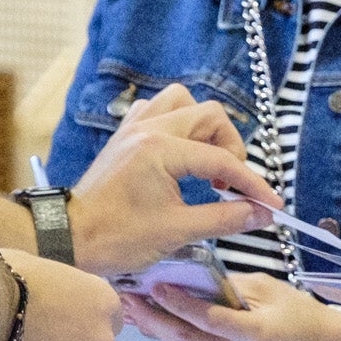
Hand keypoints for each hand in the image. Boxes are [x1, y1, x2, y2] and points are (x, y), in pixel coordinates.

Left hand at [69, 84, 281, 275]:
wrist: (69, 237)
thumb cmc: (115, 237)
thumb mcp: (177, 231)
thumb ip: (225, 218)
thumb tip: (261, 214)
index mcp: (161, 149)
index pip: (222, 160)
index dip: (252, 184)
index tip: (271, 204)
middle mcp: (148, 129)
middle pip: (210, 116)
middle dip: (230, 148)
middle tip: (229, 183)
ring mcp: (135, 129)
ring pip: (183, 103)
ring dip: (204, 129)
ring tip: (207, 163)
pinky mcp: (126, 136)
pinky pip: (157, 111)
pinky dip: (176, 126)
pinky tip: (179, 154)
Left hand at [120, 276, 340, 340]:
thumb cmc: (296, 311)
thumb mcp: (267, 288)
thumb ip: (229, 287)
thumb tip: (190, 277)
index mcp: (257, 335)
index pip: (208, 319)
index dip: (178, 304)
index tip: (153, 287)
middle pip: (188, 339)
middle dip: (153, 319)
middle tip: (126, 299)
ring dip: (162, 329)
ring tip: (136, 307)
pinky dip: (182, 339)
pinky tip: (162, 323)